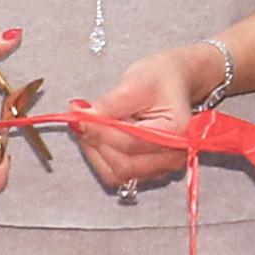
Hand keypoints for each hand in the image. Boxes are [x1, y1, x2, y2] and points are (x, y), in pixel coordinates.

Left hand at [73, 44, 220, 192]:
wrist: (175, 82)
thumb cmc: (162, 79)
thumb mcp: (135, 82)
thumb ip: (108, 104)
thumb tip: (81, 118)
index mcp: (176, 133)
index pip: (130, 143)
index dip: (99, 132)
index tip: (78, 118)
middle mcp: (173, 156)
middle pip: (124, 165)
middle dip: (96, 144)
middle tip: (81, 121)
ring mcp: (163, 167)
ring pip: (117, 174)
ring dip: (96, 153)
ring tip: (91, 127)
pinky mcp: (149, 171)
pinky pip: (118, 175)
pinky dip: (102, 158)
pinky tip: (99, 137)